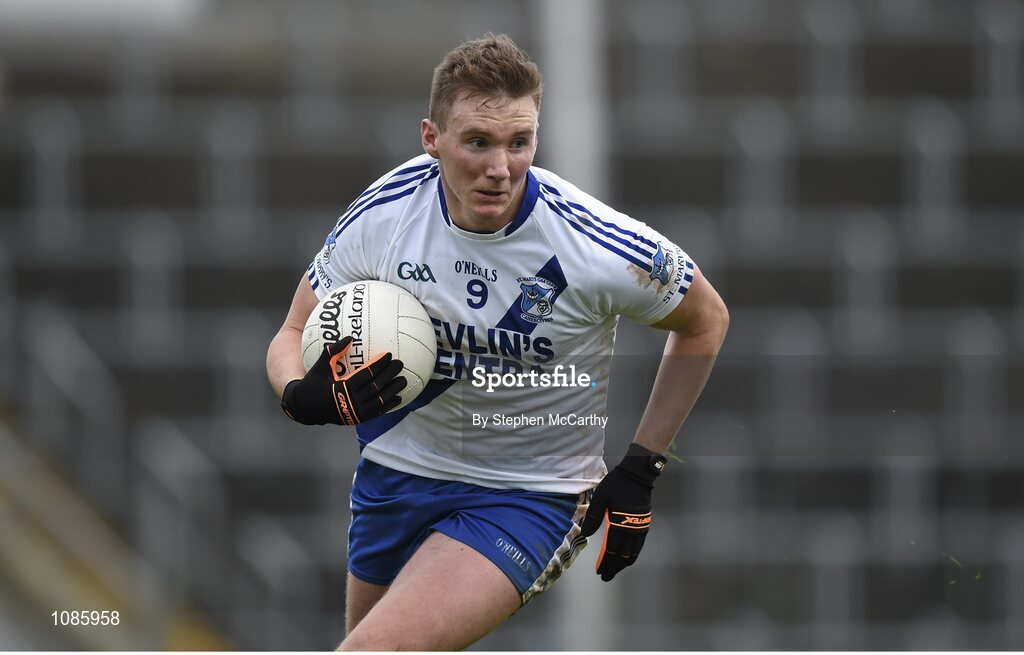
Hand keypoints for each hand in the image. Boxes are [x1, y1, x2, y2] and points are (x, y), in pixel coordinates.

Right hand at [281, 337, 406, 424]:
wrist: (306, 408)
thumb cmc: (314, 383)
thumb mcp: (320, 365)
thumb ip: (333, 351)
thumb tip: (349, 337)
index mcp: (343, 387)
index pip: (367, 374)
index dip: (379, 364)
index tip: (389, 355)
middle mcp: (351, 401)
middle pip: (376, 386)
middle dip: (390, 374)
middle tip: (400, 364)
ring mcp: (356, 412)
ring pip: (380, 401)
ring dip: (393, 390)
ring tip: (403, 379)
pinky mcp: (358, 419)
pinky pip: (377, 412)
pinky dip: (388, 406)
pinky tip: (397, 398)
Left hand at [579, 443, 662, 580]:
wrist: (637, 475)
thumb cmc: (616, 485)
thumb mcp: (600, 498)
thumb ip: (593, 517)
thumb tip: (585, 534)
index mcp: (619, 523)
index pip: (612, 549)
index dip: (605, 562)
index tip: (599, 572)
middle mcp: (631, 529)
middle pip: (623, 555)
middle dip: (614, 567)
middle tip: (606, 576)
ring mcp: (639, 527)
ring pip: (633, 552)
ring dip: (624, 563)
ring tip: (615, 570)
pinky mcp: (644, 523)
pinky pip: (639, 545)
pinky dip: (633, 554)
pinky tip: (628, 557)